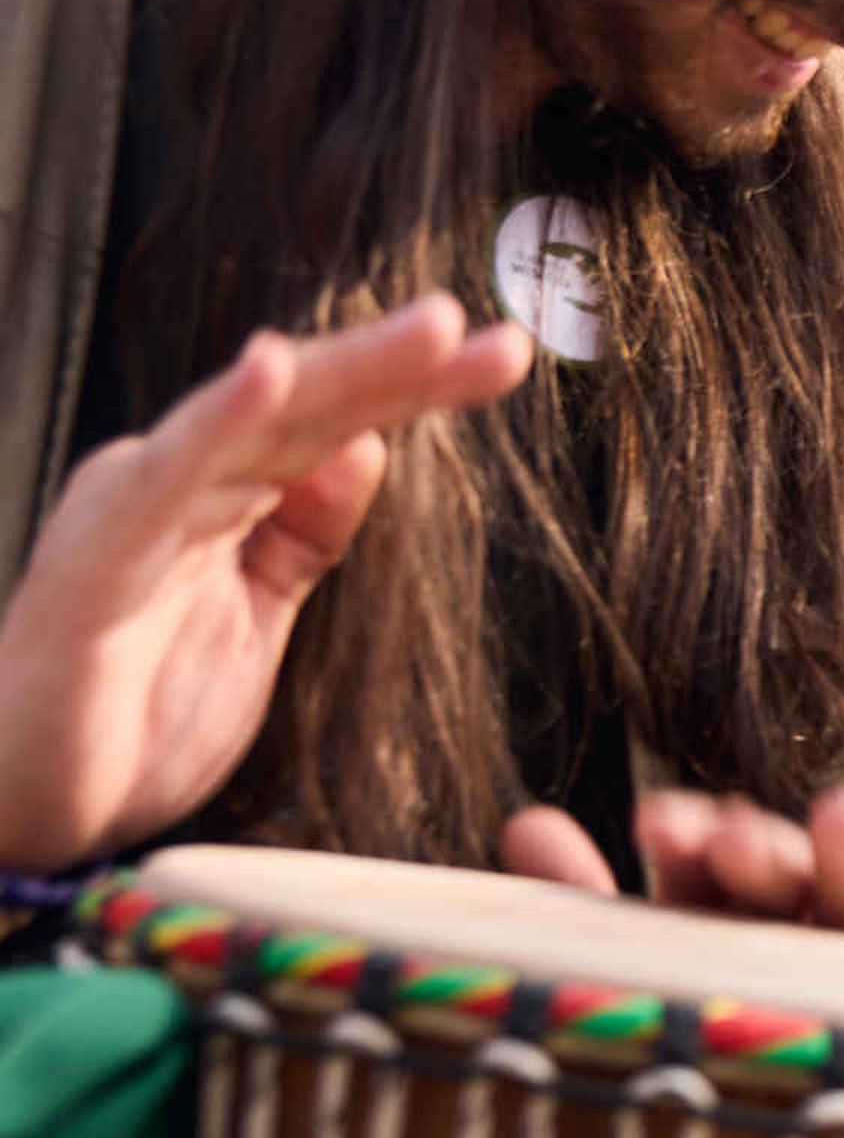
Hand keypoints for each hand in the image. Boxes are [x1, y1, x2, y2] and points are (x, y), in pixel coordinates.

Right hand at [0, 297, 530, 870]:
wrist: (20, 808)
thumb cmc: (128, 712)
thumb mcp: (255, 615)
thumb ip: (302, 535)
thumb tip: (368, 447)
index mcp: (212, 495)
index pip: (330, 425)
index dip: (414, 388)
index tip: (501, 358)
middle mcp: (172, 486)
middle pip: (302, 405)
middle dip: (400, 364)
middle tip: (494, 333)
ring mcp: (131, 515)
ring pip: (251, 421)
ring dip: (341, 370)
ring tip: (428, 330)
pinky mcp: (94, 564)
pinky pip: (164, 483)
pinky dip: (218, 423)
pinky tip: (268, 374)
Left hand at [502, 783, 843, 946]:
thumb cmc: (677, 1063)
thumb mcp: (630, 977)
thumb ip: (580, 903)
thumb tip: (525, 816)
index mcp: (716, 924)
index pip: (705, 864)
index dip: (688, 837)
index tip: (657, 822)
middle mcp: (791, 939)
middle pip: (779, 881)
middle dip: (753, 849)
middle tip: (721, 831)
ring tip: (836, 807)